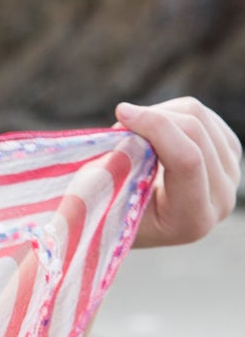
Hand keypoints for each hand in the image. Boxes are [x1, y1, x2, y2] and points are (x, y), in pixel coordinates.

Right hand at [116, 97, 240, 247]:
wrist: (137, 223)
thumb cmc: (111, 213)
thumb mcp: (104, 200)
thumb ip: (114, 170)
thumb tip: (125, 120)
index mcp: (191, 220)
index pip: (186, 161)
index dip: (156, 128)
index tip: (121, 113)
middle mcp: (222, 199)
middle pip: (196, 133)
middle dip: (152, 118)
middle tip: (120, 124)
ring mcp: (232, 175)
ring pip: (201, 118)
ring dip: (160, 114)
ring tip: (134, 131)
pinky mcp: (231, 154)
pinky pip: (206, 116)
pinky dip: (173, 114)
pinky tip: (155, 130)